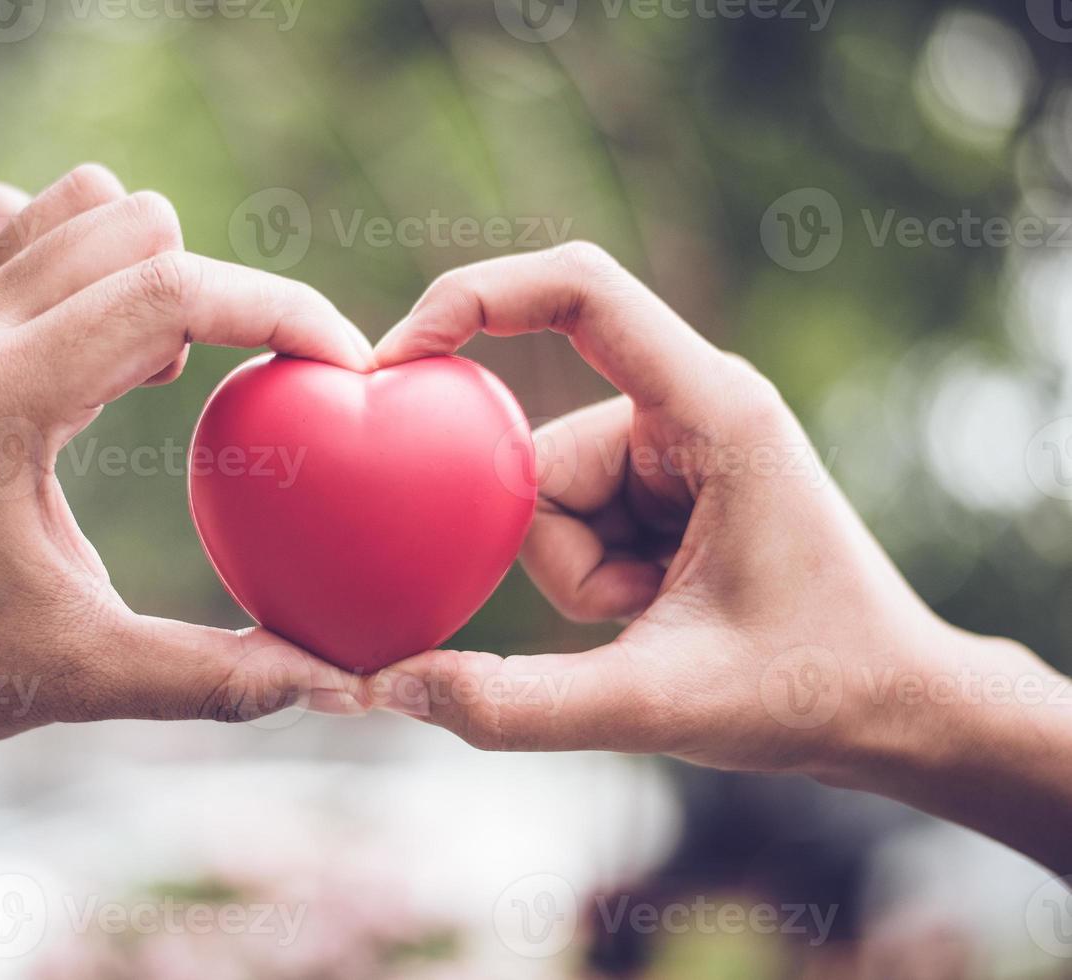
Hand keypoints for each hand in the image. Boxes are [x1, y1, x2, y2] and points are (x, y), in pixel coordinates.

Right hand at [365, 244, 1071, 871]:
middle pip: (539, 452)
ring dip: (579, 577)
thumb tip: (389, 686)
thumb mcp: (657, 704)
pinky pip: (570, 519)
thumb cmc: (814, 690)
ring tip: (660, 618)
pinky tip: (658, 611)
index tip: (396, 358)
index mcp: (714, 408)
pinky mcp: (662, 482)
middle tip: (637, 616)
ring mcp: (673, 443)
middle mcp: (691, 404)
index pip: (581, 291)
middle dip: (559, 558)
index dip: (474, 297)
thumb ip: (517, 705)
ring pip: (547, 497)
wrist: (898, 710)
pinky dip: (592, 579)